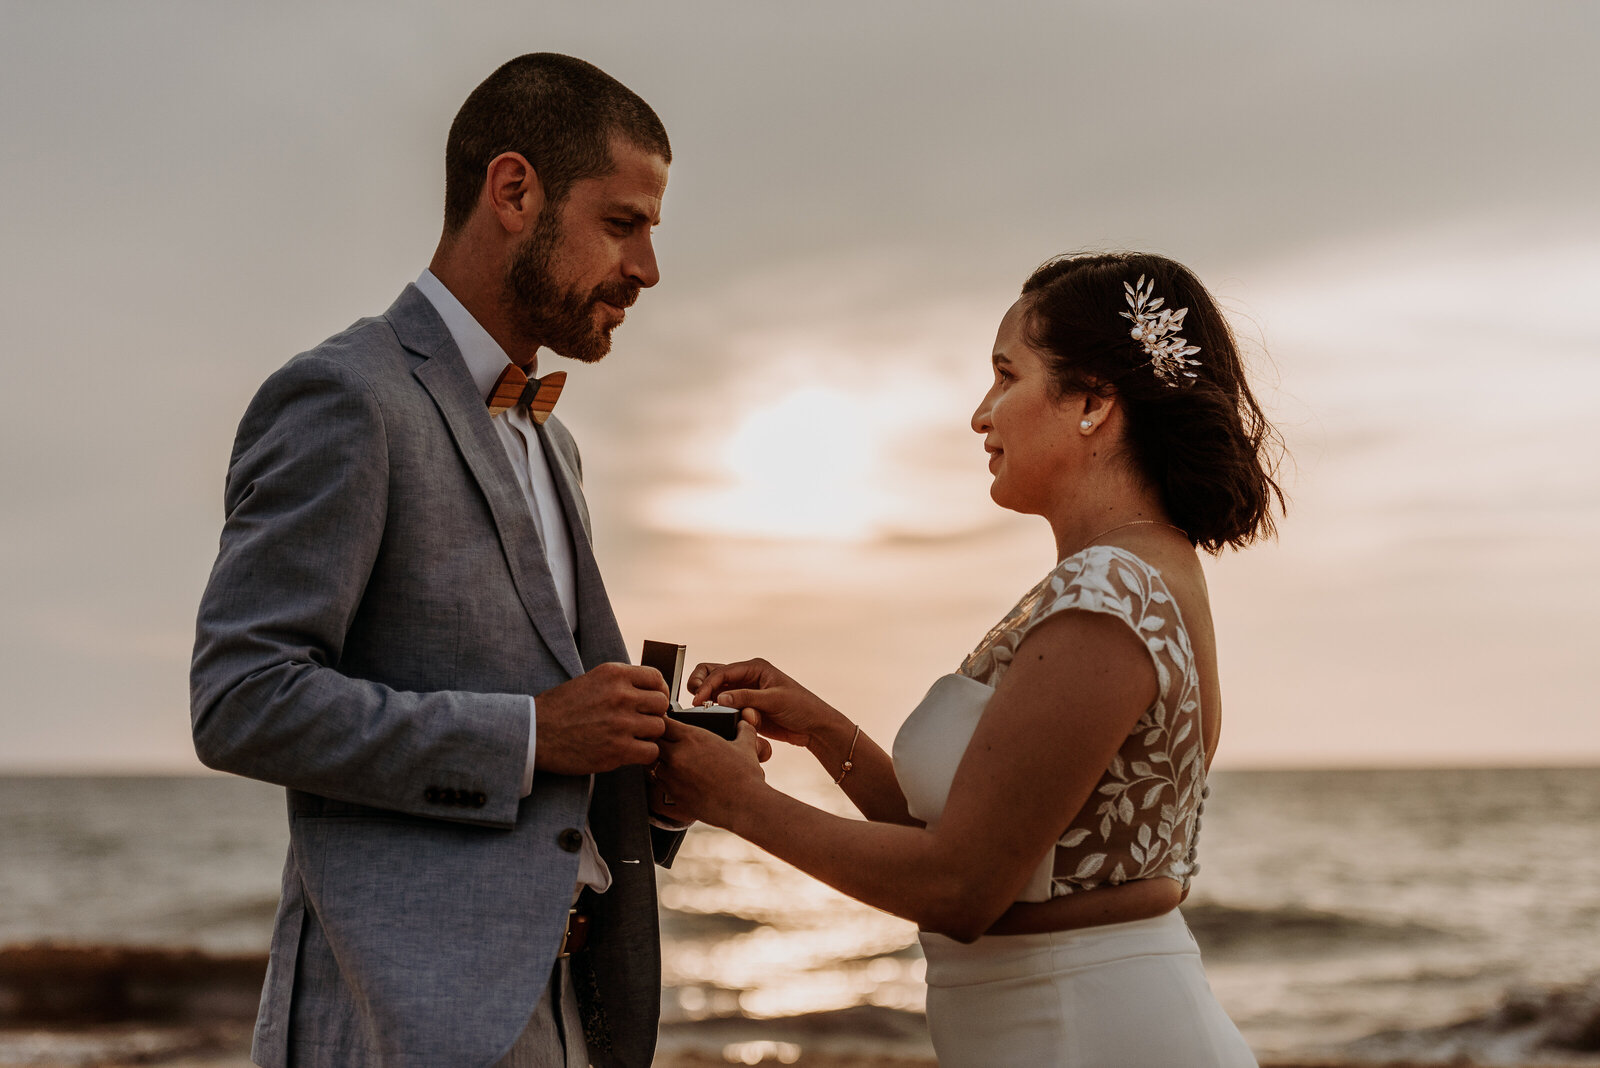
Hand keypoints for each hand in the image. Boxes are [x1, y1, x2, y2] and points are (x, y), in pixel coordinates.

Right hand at [534, 662, 668, 773]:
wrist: (534, 734)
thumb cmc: (559, 709)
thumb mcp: (590, 681)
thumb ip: (619, 683)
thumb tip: (648, 690)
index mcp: (614, 674)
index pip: (656, 677)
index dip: (658, 691)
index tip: (651, 702)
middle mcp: (621, 695)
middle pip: (661, 703)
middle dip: (653, 714)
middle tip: (639, 723)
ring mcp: (621, 723)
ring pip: (659, 728)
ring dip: (648, 735)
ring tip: (630, 738)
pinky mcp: (618, 750)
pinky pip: (651, 751)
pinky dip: (643, 754)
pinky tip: (629, 752)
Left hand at [654, 716, 766, 828]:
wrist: (744, 806)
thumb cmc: (745, 776)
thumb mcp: (746, 747)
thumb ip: (743, 730)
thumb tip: (744, 723)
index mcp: (693, 738)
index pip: (663, 722)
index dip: (661, 722)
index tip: (665, 724)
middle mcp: (678, 755)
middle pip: (652, 741)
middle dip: (655, 739)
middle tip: (662, 741)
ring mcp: (673, 776)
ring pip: (651, 762)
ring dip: (656, 759)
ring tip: (666, 759)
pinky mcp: (672, 794)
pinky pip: (656, 781)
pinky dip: (661, 776)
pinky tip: (672, 776)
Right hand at [689, 658, 842, 748]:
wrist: (814, 727)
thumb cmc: (801, 707)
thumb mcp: (774, 700)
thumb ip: (746, 698)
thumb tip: (718, 699)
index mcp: (755, 667)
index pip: (722, 671)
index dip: (707, 685)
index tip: (698, 701)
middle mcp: (747, 677)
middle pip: (713, 675)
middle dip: (702, 686)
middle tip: (696, 702)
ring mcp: (745, 693)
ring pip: (717, 693)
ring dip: (711, 702)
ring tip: (707, 713)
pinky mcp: (745, 709)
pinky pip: (725, 709)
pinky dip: (720, 714)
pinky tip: (719, 721)